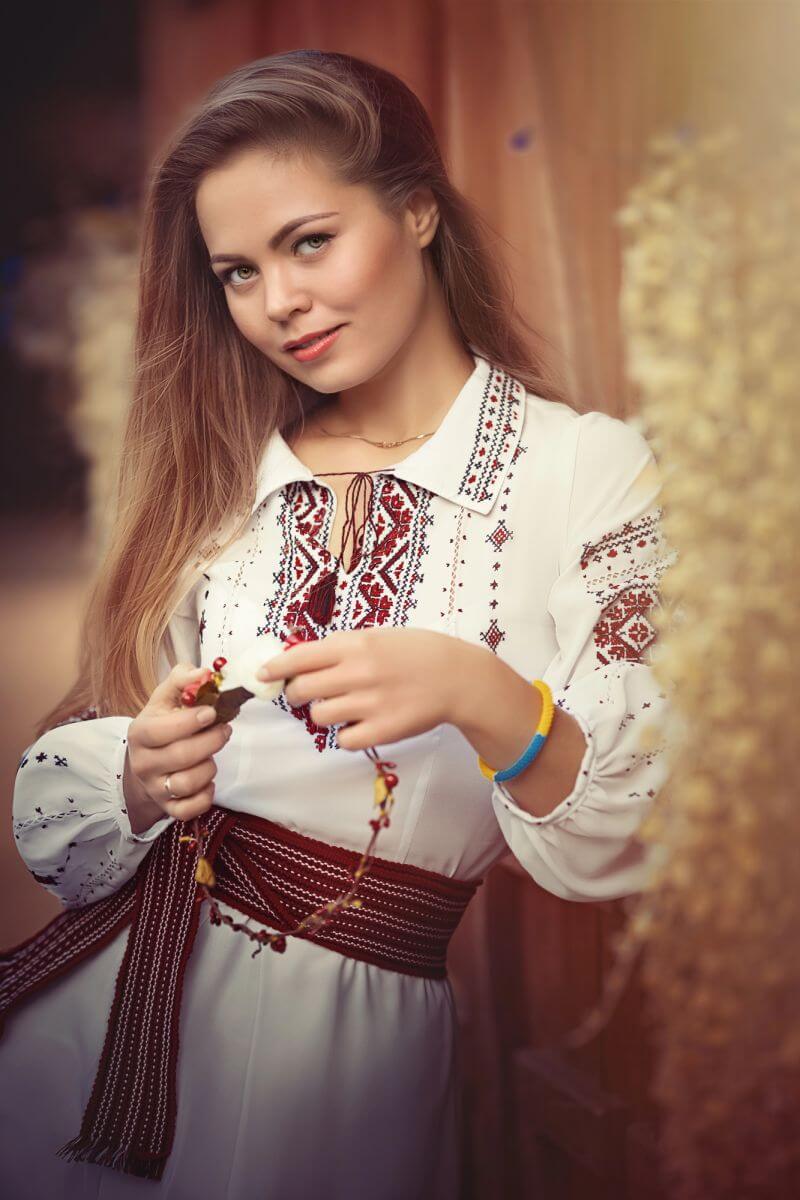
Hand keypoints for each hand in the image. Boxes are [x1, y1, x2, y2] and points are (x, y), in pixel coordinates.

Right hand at [124, 663, 232, 821]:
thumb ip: (184, 678)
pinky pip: (189, 810)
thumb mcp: (167, 697)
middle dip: (211, 741)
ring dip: (209, 767)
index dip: (189, 722)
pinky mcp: (167, 807)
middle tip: (225, 730)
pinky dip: (205, 796)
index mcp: (140, 732)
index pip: (160, 730)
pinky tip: (208, 781)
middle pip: (180, 756)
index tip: (211, 712)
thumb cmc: (163, 724)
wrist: (147, 760)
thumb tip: (204, 672)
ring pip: (186, 784)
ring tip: (213, 755)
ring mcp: (154, 787)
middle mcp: (143, 763)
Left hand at [258, 628, 464, 751]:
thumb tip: (300, 657)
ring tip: (343, 707)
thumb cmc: (416, 652)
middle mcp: (359, 673)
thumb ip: (341, 647)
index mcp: (355, 645)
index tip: (263, 674)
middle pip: (302, 690)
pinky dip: (347, 735)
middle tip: (304, 693)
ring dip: (324, 713)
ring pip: (320, 716)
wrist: (458, 677)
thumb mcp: (377, 636)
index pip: (300, 657)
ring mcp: (370, 703)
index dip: (275, 667)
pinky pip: (344, 740)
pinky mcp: (383, 731)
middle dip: (296, 693)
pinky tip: (360, 724)